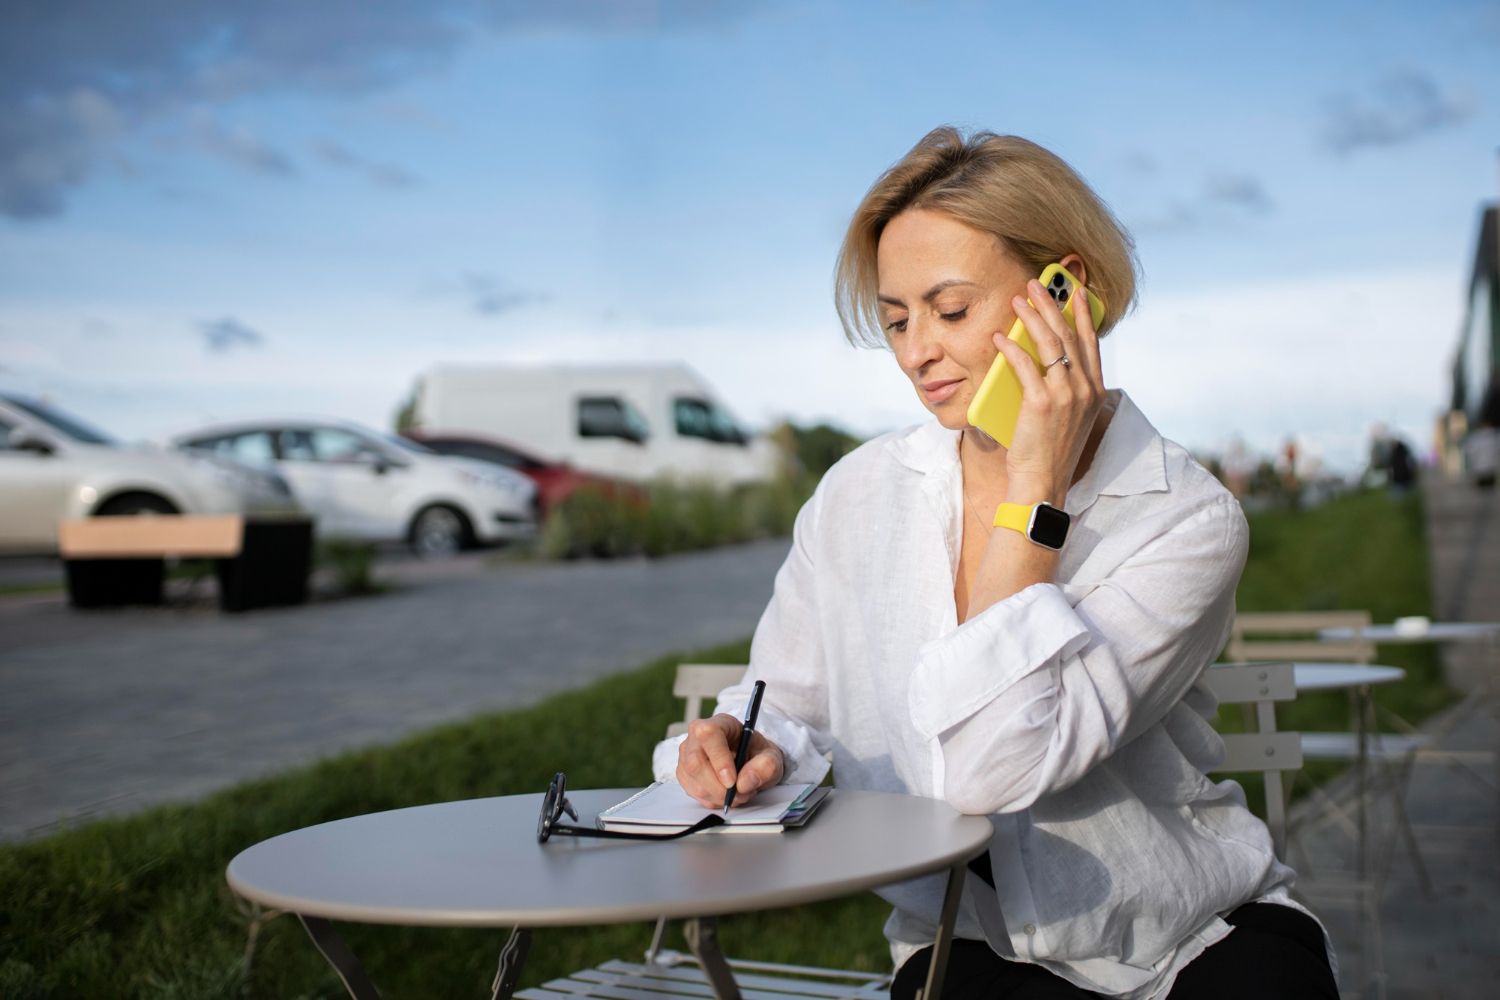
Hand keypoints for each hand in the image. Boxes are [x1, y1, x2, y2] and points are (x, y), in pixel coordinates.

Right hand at [676, 713, 785, 808]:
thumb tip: (744, 782)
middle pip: (695, 762)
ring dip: (717, 795)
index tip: (732, 781)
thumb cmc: (757, 753)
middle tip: (738, 794)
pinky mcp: (684, 772)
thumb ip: (765, 766)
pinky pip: (692, 791)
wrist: (750, 759)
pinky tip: (725, 794)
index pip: (709, 735)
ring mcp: (687, 754)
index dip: (719, 760)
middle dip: (718, 787)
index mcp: (721, 723)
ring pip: (692, 780)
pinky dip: (711, 799)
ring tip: (738, 793)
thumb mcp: (772, 757)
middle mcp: (698, 735)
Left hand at [991, 277, 1105, 501]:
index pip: (1090, 343)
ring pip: (1050, 343)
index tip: (1074, 292)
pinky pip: (1024, 365)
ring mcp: (1066, 395)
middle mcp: (1085, 389)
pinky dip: (1010, 348)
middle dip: (1052, 305)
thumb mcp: (1068, 418)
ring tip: (1017, 300)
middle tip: (1036, 285)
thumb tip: (1043, 362)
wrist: (1043, 482)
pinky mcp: (1041, 403)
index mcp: (1094, 392)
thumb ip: (1064, 390)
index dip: (1082, 314)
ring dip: (1032, 317)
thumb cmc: (1049, 453)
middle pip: (1069, 335)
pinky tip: (999, 337)